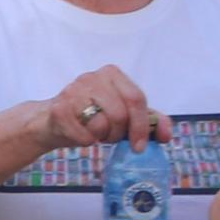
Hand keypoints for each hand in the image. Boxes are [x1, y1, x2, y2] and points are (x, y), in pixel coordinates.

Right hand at [36, 66, 164, 152]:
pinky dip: (86, 141)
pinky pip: (84, 134)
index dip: (142, 126)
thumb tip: (166, 135)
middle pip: (120, 114)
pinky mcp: (58, 108)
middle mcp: (92, 77)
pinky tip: (81, 135)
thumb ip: (150, 121)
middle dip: (119, 133)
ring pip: (102, 124)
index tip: (140, 145)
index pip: (136, 98)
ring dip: (102, 137)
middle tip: (112, 137)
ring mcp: (72, 90)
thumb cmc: (93, 116)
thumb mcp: (125, 114)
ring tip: (95, 133)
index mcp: (112, 74)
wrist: (52, 121)